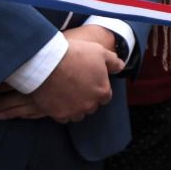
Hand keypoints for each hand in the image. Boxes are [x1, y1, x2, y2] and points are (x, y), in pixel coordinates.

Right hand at [0, 29, 122, 122]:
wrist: (49, 62)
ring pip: (78, 114)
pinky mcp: (58, 115)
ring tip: (66, 94)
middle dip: (87, 98)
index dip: (98, 88)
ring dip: (75, 107)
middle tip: (77, 86)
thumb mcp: (100, 52)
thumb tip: (121, 66)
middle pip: (91, 106)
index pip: (105, 96)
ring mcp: (74, 111)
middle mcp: (90, 105)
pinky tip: (56, 99)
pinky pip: (63, 117)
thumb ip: (113, 61)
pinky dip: (61, 110)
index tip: (90, 82)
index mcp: (102, 91)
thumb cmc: (76, 55)